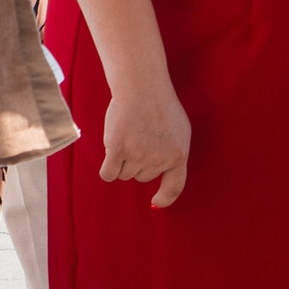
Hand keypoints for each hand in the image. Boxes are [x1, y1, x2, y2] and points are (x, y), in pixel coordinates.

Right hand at [100, 79, 191, 206]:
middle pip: (141, 177)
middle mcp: (160, 159)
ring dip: (122, 160)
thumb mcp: (180, 130)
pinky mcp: (117, 150)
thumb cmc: (160, 105)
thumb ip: (173, 154)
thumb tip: (164, 176)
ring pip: (124, 175)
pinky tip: (112, 149)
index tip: (155, 202)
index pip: (174, 187)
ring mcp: (139, 155)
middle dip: (137, 162)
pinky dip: (108, 167)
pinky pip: (108, 174)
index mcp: (179, 154)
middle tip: (139, 137)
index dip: (164, 198)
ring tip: (129, 135)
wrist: (142, 86)